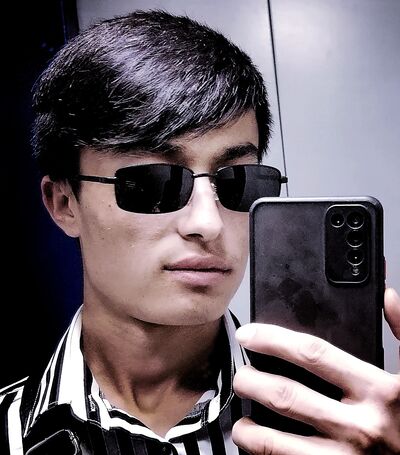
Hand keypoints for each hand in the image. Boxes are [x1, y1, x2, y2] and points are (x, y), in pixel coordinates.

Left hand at [232, 288, 399, 453]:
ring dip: (249, 429)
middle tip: (241, 377)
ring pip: (277, 441)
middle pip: (286, 395)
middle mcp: (360, 426)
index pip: (312, 354)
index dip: (273, 340)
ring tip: (240, 419)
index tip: (249, 336)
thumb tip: (388, 297)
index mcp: (379, 390)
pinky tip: (258, 447)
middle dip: (251, 382)